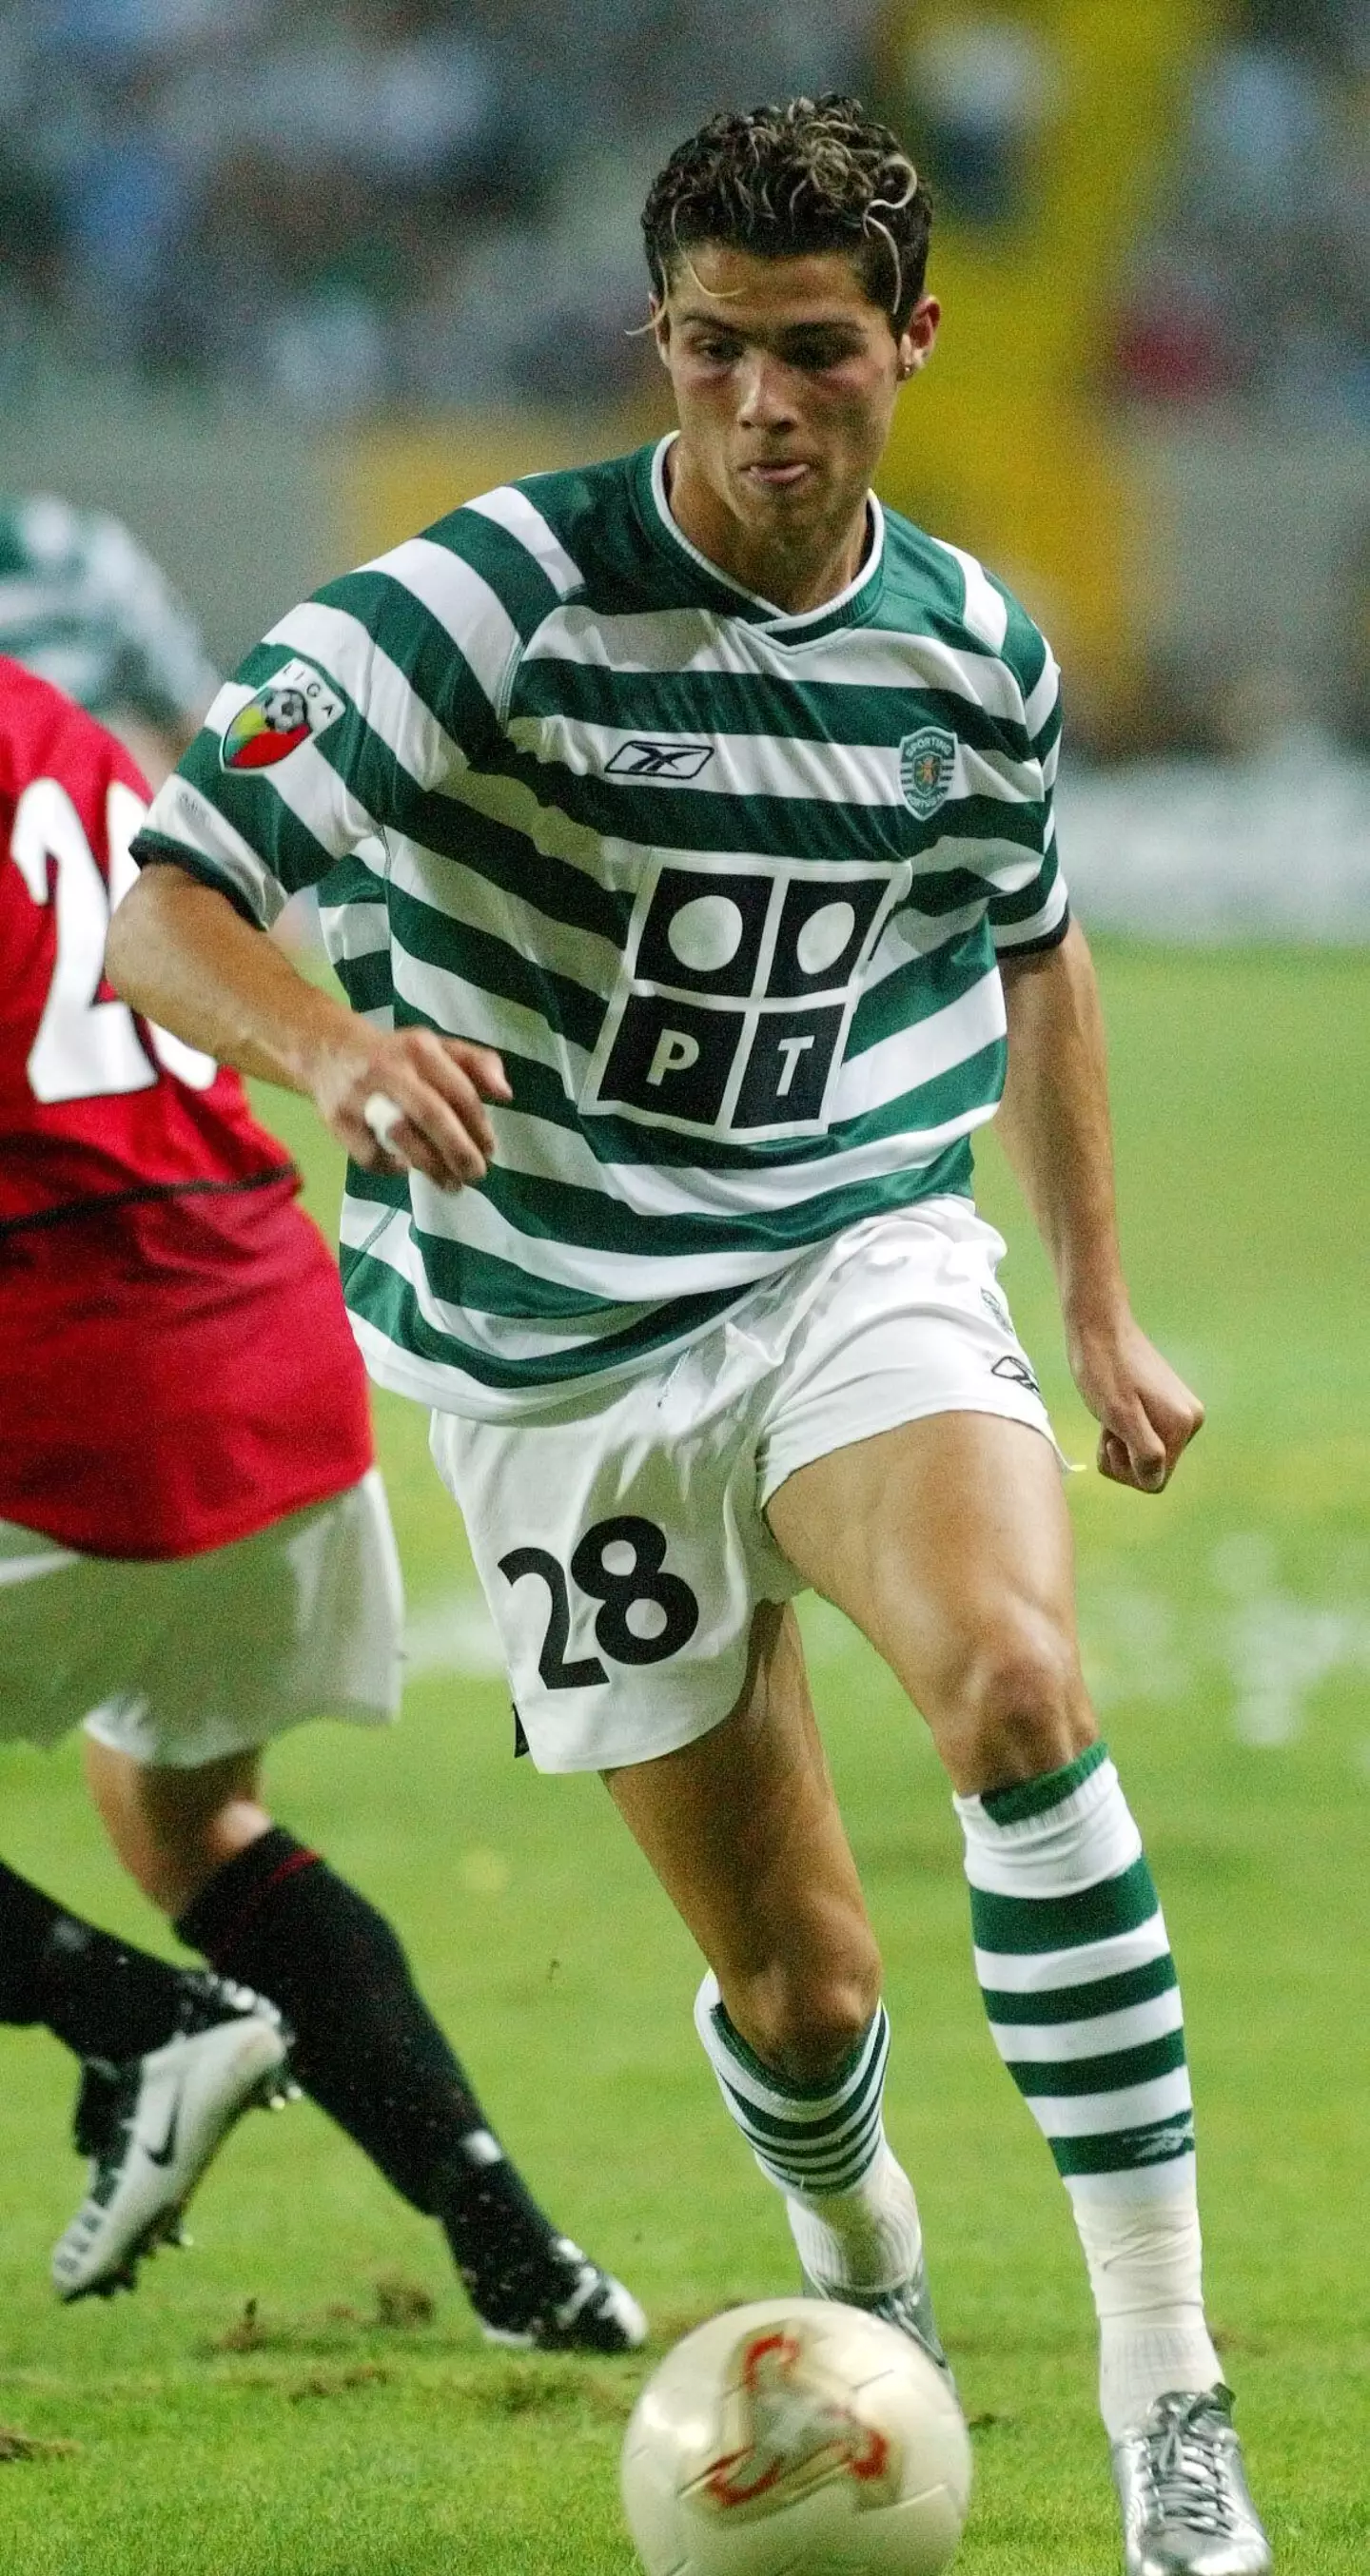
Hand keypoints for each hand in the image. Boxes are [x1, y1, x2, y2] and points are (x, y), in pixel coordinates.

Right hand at [307, 1025, 511, 1188]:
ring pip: (400, 1137)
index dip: (478, 1126)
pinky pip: (369, 1154)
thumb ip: (477, 1064)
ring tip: (452, 1186)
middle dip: (458, 1150)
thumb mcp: (437, 1048)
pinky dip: (390, 1167)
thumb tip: (505, 1095)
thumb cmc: (396, 1055)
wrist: (327, 1050)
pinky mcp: (337, 1120)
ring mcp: (360, 1095)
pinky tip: (405, 1169)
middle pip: (431, 1114)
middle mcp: (390, 1069)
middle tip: (476, 1175)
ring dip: (431, 1167)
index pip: (458, 1091)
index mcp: (420, 1049)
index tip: (490, 1151)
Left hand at [1067, 1311, 1203, 1493]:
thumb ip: (1144, 1452)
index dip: (1126, 1470)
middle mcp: (1190, 1420)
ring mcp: (1181, 1411)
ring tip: (1109, 1414)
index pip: (1154, 1481)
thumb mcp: (1119, 1416)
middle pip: (1153, 1470)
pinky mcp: (1168, 1404)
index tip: (1111, 1438)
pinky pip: (1146, 1437)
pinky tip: (1114, 1408)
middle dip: (1123, 1457)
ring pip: (1147, 1454)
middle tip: (1108, 1424)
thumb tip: (1156, 1478)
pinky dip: (1125, 1430)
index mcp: (1182, 1425)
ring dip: (1122, 1443)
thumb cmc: (1102, 1370)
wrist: (1099, 1327)